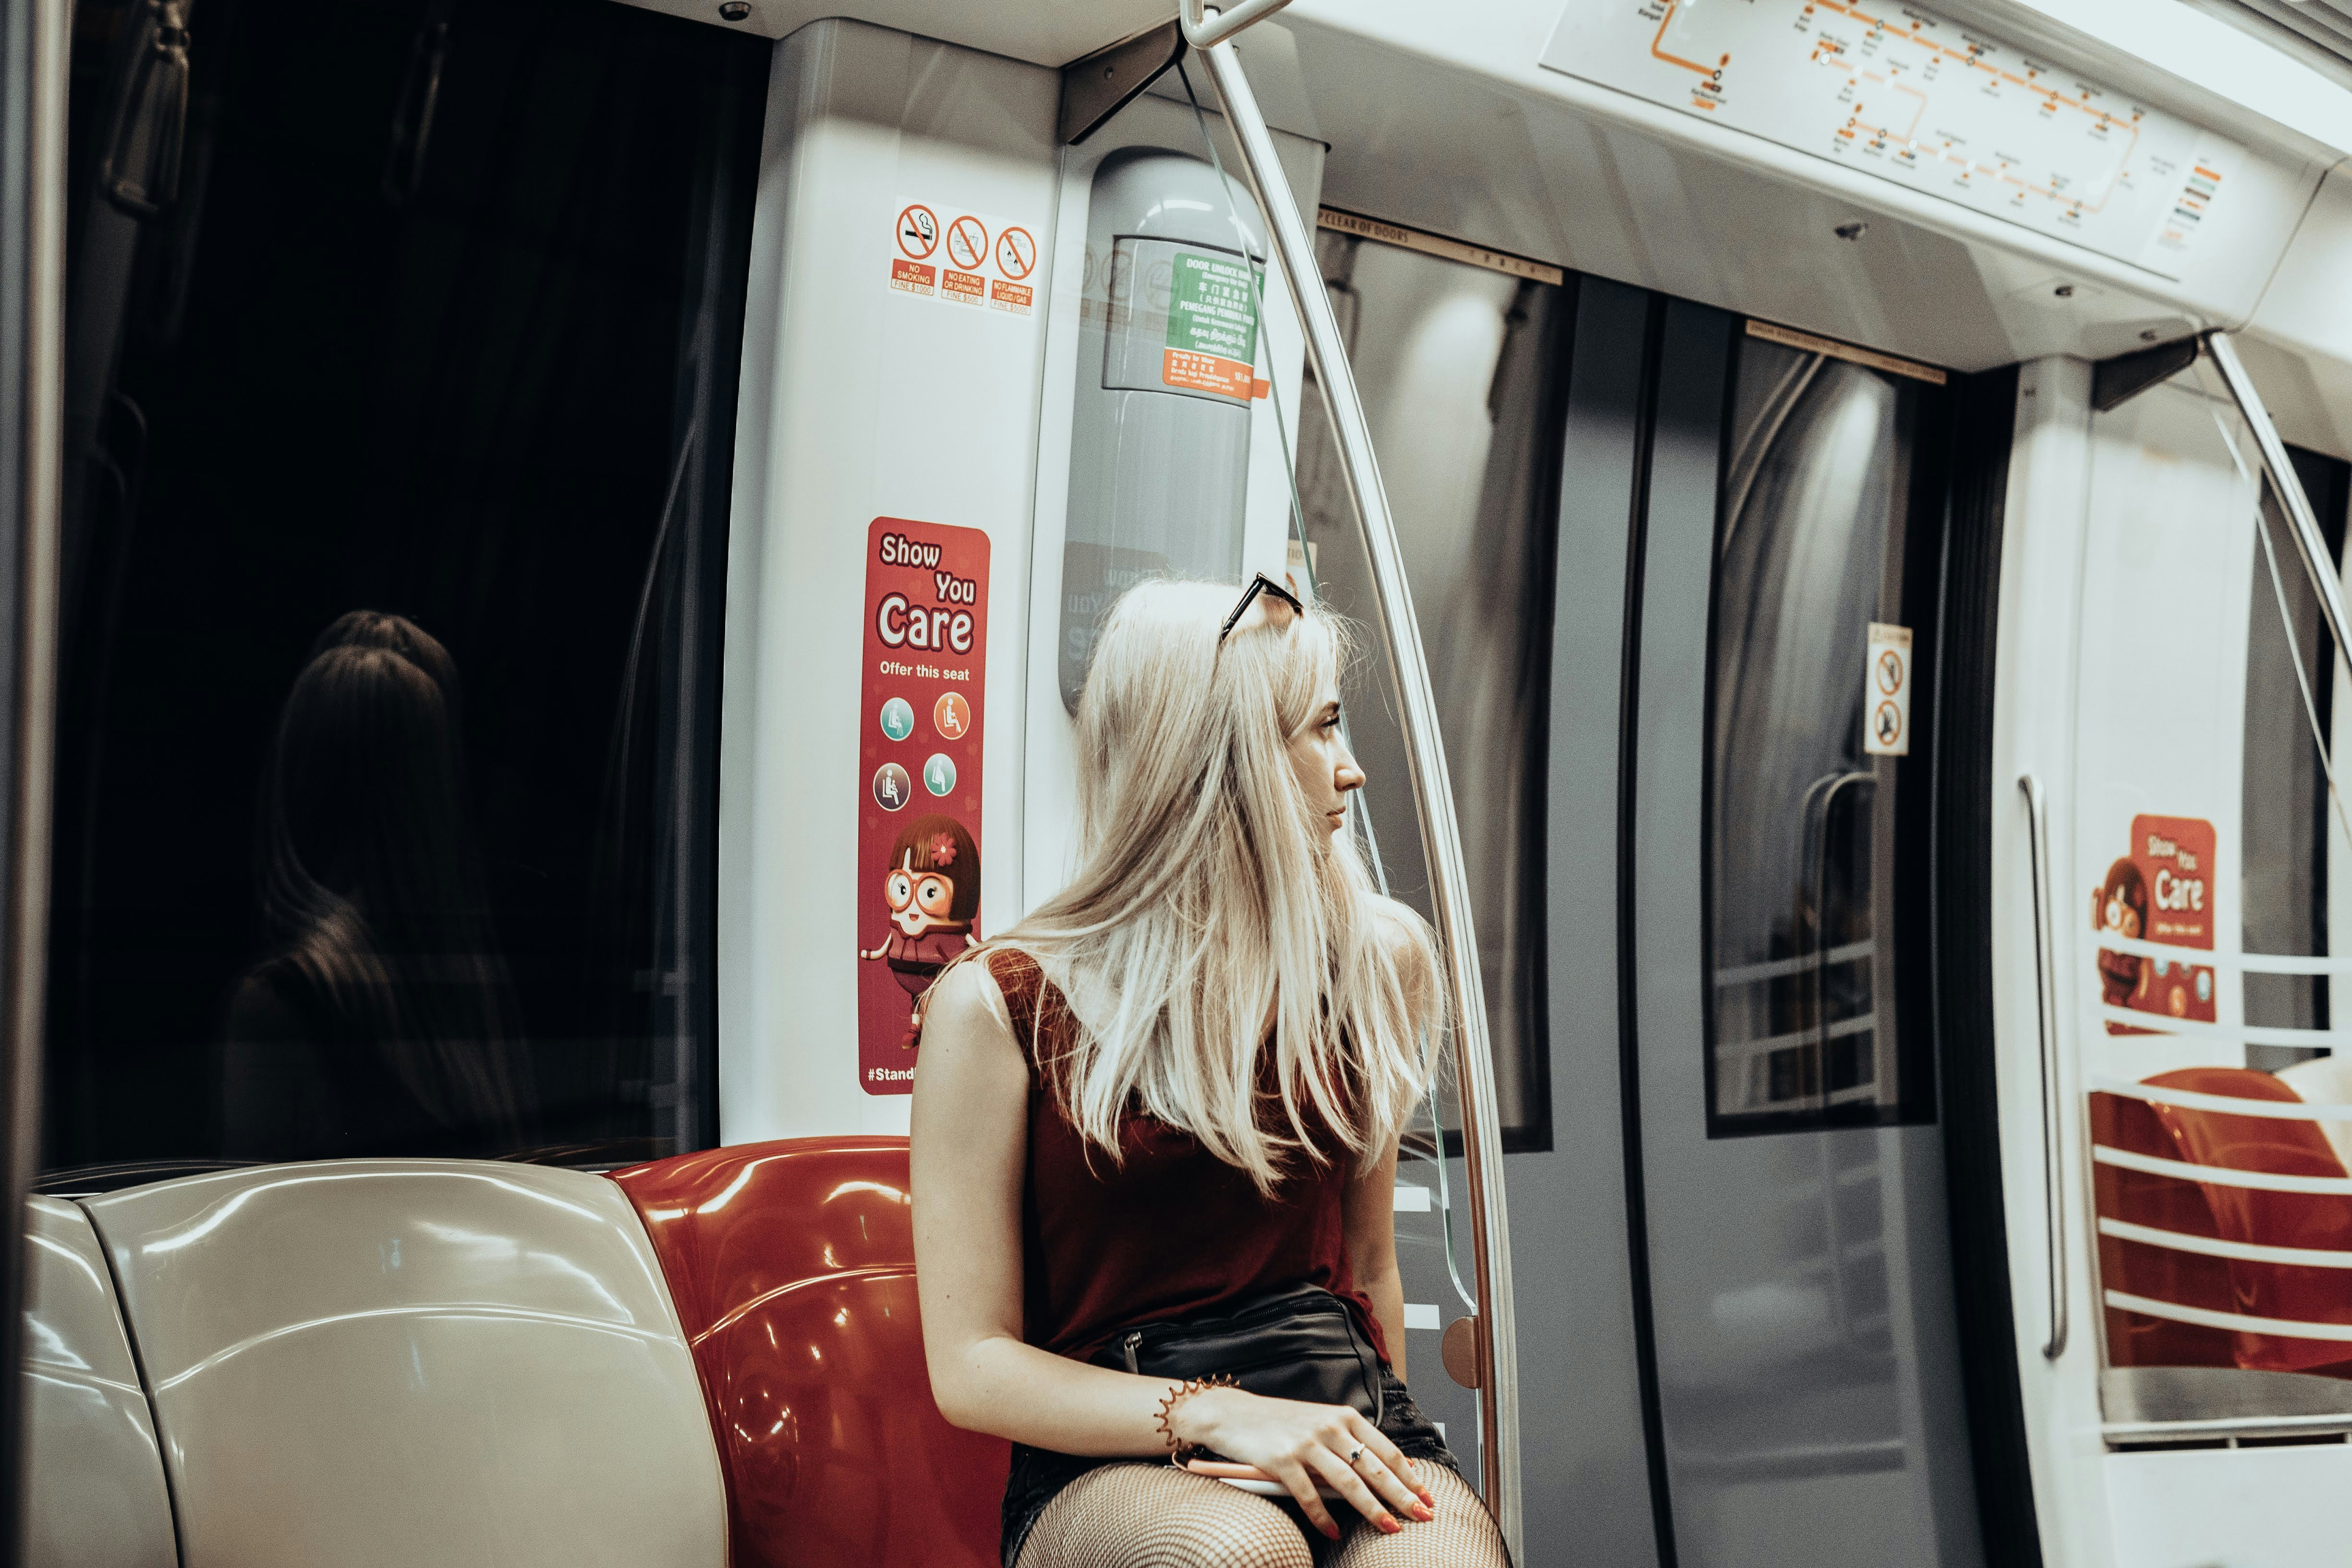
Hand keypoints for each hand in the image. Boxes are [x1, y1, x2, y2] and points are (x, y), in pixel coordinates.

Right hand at [1172, 1387, 1434, 1539]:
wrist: (1234, 1414)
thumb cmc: (1281, 1423)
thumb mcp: (1321, 1423)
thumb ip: (1352, 1442)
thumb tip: (1390, 1470)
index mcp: (1343, 1416)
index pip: (1386, 1450)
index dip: (1410, 1476)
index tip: (1427, 1496)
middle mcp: (1329, 1427)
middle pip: (1375, 1468)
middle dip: (1402, 1495)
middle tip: (1423, 1516)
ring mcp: (1305, 1443)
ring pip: (1349, 1483)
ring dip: (1373, 1509)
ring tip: (1390, 1528)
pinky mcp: (1282, 1460)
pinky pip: (1309, 1495)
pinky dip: (1323, 1517)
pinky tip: (1333, 1532)